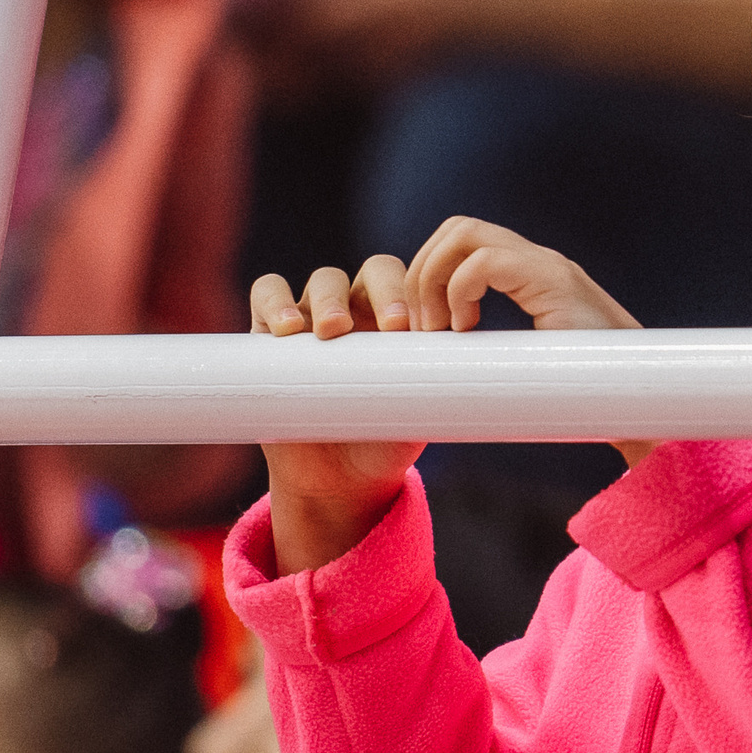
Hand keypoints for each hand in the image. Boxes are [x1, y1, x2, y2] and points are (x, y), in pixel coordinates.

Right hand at [252, 256, 426, 575]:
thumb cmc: (388, 438)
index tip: (425, 328)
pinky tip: (287, 329)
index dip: (418, 292)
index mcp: (399, 318)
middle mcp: (359, 308)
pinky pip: (266, 296)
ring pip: (321, 280)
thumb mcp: (421, 410)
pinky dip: (274, 302)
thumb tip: (484, 380)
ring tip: (334, 330)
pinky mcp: (269, 336)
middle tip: (393, 328)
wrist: (341, 480)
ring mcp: (313, 318)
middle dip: (383, 292)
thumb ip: (444, 390)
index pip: (411, 280)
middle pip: (370, 272)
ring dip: (329, 298)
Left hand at [402, 217, 653, 464]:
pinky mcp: (553, 281)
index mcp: (529, 274)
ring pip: (464, 234)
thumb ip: (494, 350)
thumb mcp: (525, 363)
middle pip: (456, 228)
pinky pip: (484, 262)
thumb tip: (442, 368)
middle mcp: (538, 260)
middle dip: (422, 274)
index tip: (425, 329)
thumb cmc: (582, 392)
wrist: (638, 400)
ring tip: (441, 328)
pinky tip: (467, 329)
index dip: (428, 275)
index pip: (462, 240)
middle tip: (425, 328)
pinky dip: (460, 291)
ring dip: (434, 279)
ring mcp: (547, 266)